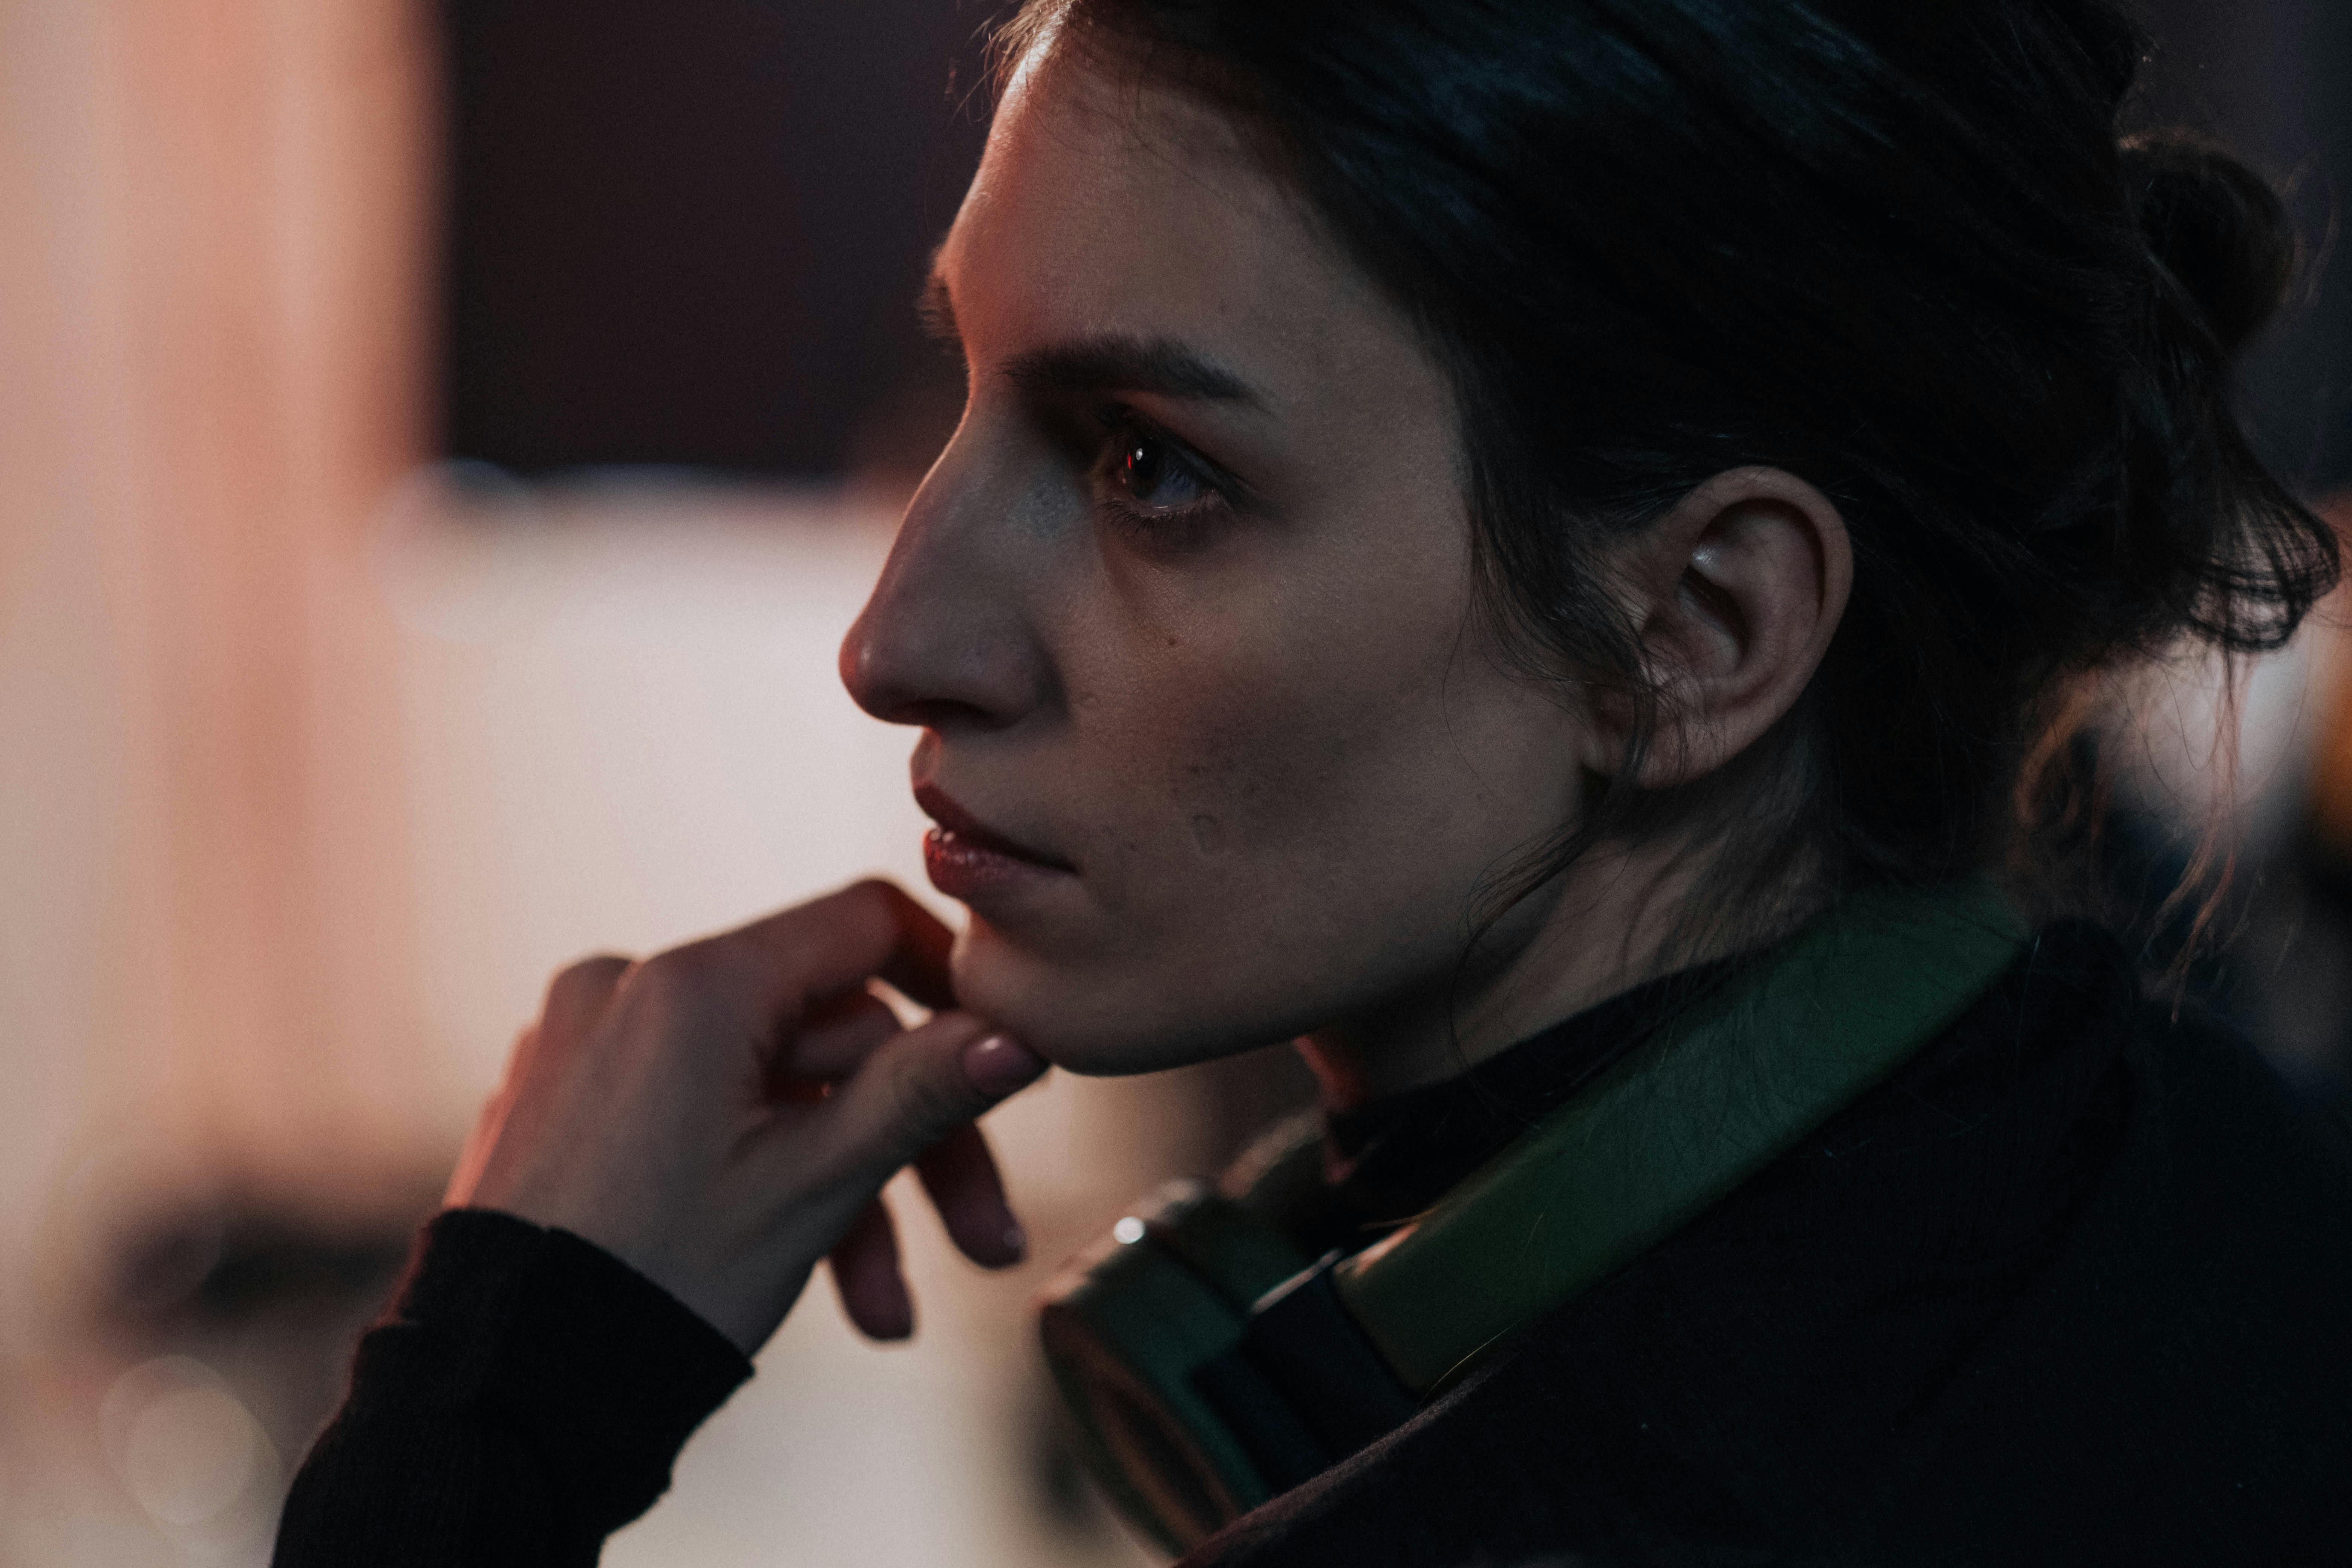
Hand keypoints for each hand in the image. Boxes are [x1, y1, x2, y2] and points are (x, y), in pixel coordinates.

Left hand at [444, 880, 1048, 1355]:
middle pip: (827, 1036)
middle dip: (908, 1145)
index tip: (1004, 1052)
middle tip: (983, 1242)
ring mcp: (590, 1045)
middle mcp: (631, 989)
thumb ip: (922, 1093)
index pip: (863, 925)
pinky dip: (762, 1184)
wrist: (499, 1400)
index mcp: (692, 984)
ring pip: (771, 1092)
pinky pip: (701, 1116)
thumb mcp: (815, 1186)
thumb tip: (1022, 1035)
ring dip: (843, 1194)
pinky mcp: (569, 1101)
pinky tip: (809, 1281)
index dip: (950, 983)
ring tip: (888, 1313)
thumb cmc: (655, 1287)